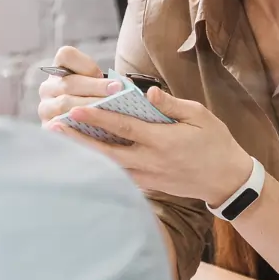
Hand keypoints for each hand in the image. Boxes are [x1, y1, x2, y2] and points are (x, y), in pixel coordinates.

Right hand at [36, 45, 123, 122]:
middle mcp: (48, 87)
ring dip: (89, 106)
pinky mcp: (46, 128)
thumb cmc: (98, 105)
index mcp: (59, 70)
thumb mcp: (100, 88)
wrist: (87, 130)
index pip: (66, 55)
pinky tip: (93, 127)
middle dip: (95, 86)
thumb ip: (110, 83)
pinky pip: (59, 126)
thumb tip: (127, 85)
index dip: (85, 64)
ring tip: (109, 110)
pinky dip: (76, 125)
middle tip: (117, 90)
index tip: (101, 73)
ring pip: (65, 103)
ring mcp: (45, 108)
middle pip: (69, 82)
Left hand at [51, 86, 254, 206]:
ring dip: (83, 154)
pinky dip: (98, 167)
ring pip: (108, 166)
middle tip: (53, 127)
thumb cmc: (215, 142)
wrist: (226, 181)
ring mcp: (146, 177)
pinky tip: (82, 157)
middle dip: (78, 139)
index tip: (76, 108)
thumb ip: (172, 105)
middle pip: (106, 151)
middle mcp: (150, 161)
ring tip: (60, 142)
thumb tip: (149, 92)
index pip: (124, 127)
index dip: (98, 117)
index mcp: (162, 141)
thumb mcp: (200, 117)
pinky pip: (117, 176)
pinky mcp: (146, 187)